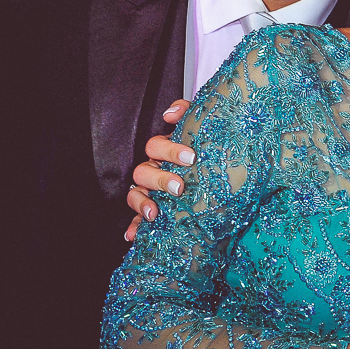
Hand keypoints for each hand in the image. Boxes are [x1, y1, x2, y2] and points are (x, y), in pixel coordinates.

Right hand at [124, 99, 192, 241]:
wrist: (217, 175)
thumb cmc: (204, 148)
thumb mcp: (198, 130)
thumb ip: (187, 113)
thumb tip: (171, 113)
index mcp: (163, 150)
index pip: (156, 146)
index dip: (170, 150)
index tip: (191, 158)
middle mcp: (153, 169)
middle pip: (144, 171)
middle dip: (160, 179)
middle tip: (179, 187)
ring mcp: (149, 190)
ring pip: (135, 194)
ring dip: (142, 203)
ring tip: (153, 213)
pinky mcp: (150, 209)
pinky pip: (136, 218)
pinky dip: (134, 226)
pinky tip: (132, 235)